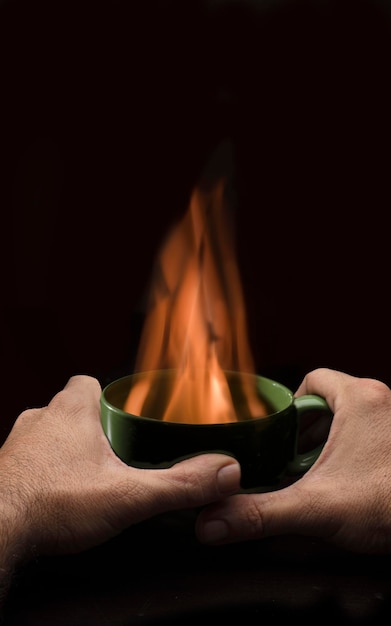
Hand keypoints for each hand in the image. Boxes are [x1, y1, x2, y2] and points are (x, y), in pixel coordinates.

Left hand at [0, 376, 239, 574]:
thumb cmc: (51, 504)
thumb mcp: (128, 495)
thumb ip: (180, 484)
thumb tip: (224, 471)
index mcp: (70, 412)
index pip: (86, 381)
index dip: (105, 394)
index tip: (123, 414)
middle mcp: (39, 421)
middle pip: (69, 409)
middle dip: (91, 427)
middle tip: (113, 454)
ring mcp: (17, 446)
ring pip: (46, 435)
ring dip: (65, 449)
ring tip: (86, 477)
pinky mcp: (4, 471)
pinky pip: (27, 461)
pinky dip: (43, 472)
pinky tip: (56, 496)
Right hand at [196, 368, 390, 552]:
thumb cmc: (390, 505)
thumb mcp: (315, 508)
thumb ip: (259, 514)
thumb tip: (213, 520)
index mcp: (360, 399)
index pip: (313, 378)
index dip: (290, 405)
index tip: (279, 434)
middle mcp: (380, 403)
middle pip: (329, 400)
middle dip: (306, 431)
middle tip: (293, 460)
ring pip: (348, 420)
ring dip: (327, 444)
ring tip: (314, 474)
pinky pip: (366, 436)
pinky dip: (349, 454)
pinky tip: (342, 484)